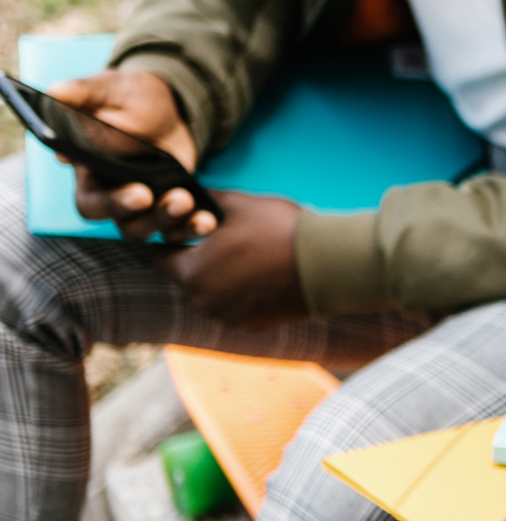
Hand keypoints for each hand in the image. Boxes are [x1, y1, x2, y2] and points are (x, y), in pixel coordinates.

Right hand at [46, 69, 211, 239]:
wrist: (170, 107)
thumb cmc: (129, 97)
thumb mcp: (110, 89)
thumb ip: (85, 93)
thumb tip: (58, 92)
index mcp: (89, 171)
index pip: (90, 201)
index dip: (111, 204)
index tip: (140, 193)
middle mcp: (113, 194)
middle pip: (121, 221)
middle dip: (142, 214)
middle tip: (157, 197)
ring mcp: (144, 205)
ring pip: (149, 229)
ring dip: (169, 222)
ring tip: (186, 201)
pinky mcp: (169, 207)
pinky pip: (178, 229)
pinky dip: (192, 228)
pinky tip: (208, 219)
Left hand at [152, 193, 308, 328]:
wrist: (329, 265)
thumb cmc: (281, 231)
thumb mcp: (240, 203)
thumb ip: (207, 199)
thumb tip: (191, 193)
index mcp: (191, 272)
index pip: (160, 257)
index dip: (173, 239)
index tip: (189, 230)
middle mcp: (203, 301)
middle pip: (188, 277)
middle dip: (200, 259)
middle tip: (226, 241)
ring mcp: (228, 317)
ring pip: (212, 293)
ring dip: (222, 278)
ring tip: (249, 258)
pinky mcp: (253, 326)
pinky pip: (235, 308)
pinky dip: (243, 294)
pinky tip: (264, 276)